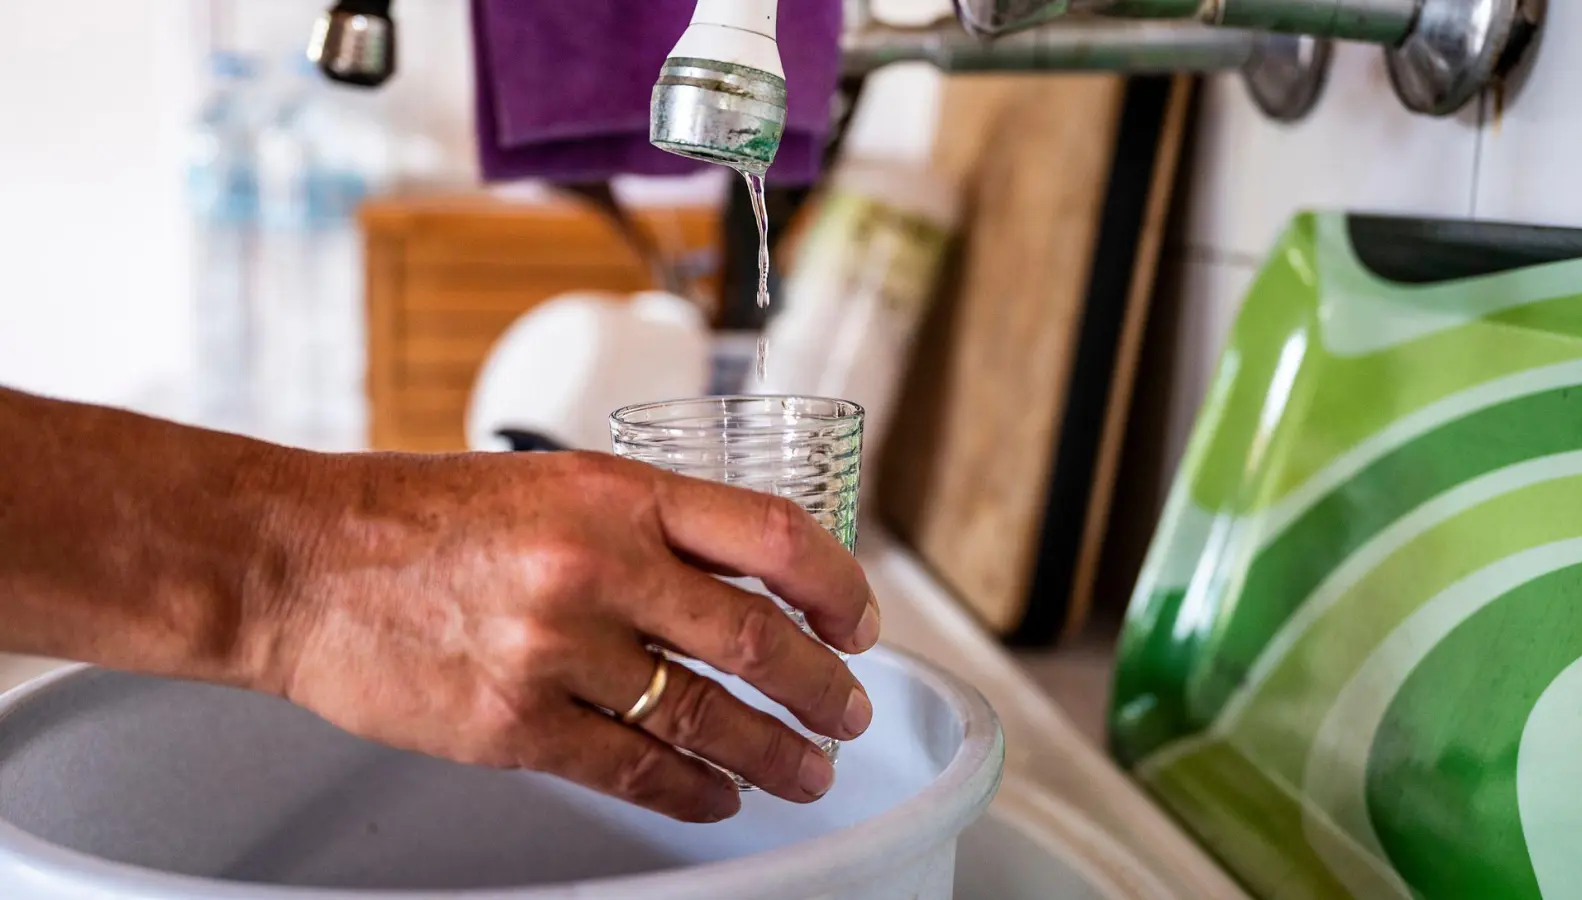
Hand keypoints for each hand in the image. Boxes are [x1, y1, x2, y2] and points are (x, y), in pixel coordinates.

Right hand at [249, 450, 879, 822]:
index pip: (772, 536)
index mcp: (617, 492)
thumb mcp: (552, 484)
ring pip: (704, 717)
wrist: (299, 561)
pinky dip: (690, 790)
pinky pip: (633, 769)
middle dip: (820, 689)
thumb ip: (645, 527)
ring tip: (805, 769)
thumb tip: (740, 579)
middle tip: (847, 713)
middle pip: (755, 640)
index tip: (859, 624)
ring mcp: (556, 651)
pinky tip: (717, 796)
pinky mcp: (514, 724)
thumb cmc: (418, 517)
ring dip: (772, 752)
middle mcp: (597, 567)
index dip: (838, 586)